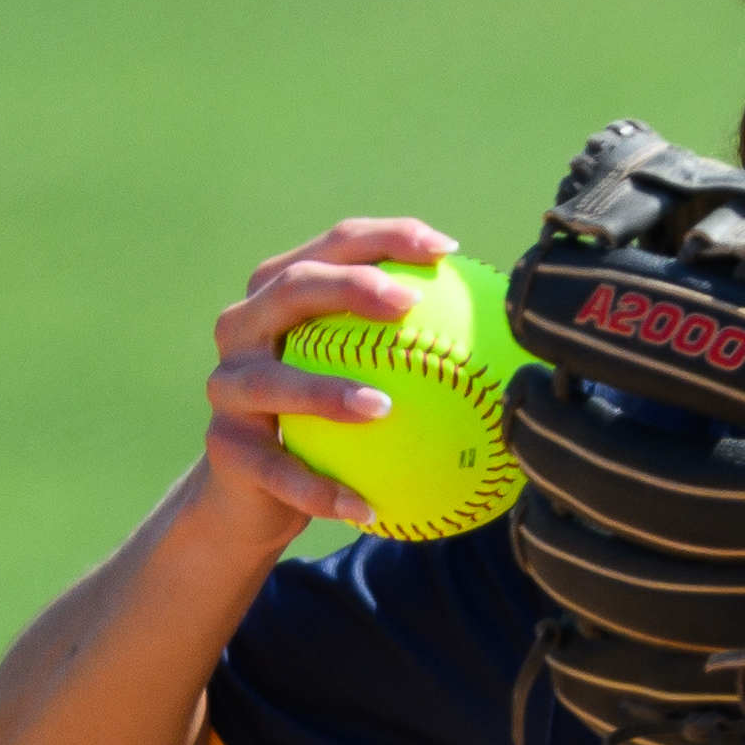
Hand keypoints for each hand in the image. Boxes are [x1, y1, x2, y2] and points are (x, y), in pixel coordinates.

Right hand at [198, 219, 468, 541]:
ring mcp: (227, 384)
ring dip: (325, 391)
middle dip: (348, 286)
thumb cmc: (334, 426)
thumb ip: (426, 351)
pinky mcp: (223, 444)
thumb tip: (520, 343)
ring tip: (382, 407)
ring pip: (270, 380)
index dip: (386, 237)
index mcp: (282, 294)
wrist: (260, 492)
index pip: (334, 246)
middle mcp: (245, 327)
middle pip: (291, 288)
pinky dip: (319, 489)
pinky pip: (275, 468)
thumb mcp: (376, 379)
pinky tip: (366, 508)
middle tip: (407, 303)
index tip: (446, 249)